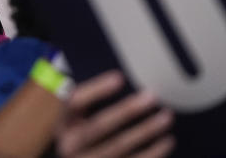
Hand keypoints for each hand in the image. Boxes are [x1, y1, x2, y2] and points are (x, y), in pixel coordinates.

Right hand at [55, 70, 173, 157]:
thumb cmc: (77, 133)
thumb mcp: (72, 117)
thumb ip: (83, 99)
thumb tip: (113, 76)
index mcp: (58, 124)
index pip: (73, 103)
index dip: (95, 90)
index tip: (118, 77)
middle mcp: (69, 146)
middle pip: (98, 127)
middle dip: (126, 110)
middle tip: (151, 96)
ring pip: (119, 147)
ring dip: (145, 131)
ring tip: (166, 116)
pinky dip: (153, 153)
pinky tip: (167, 141)